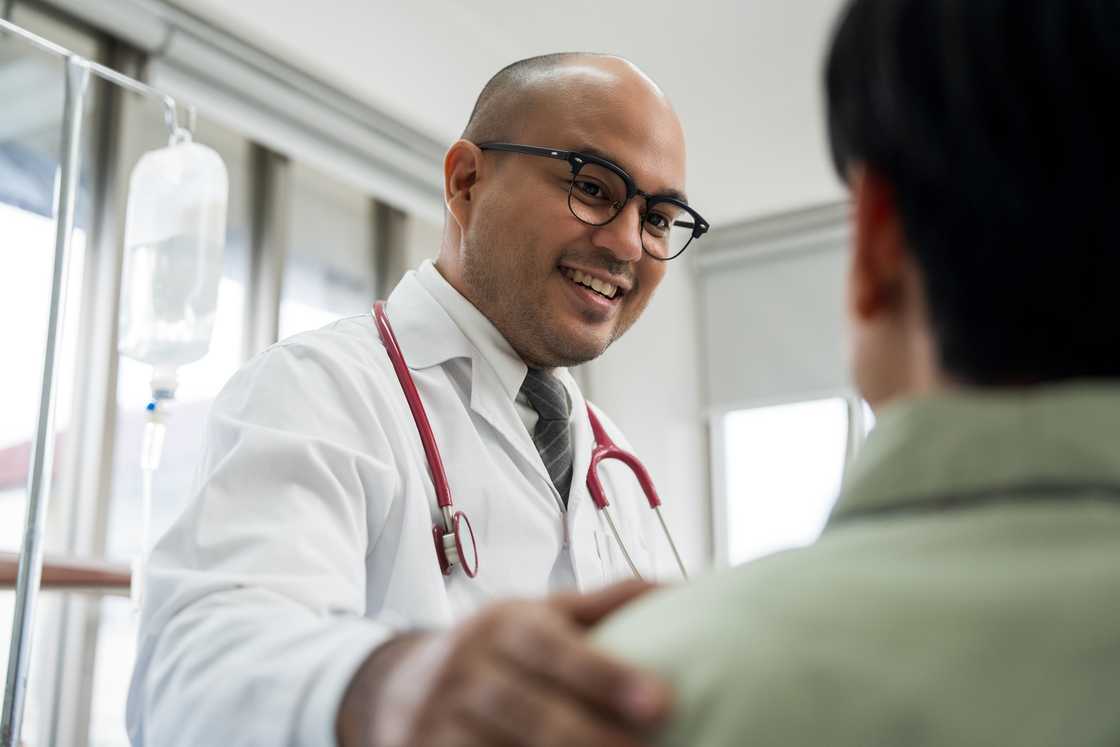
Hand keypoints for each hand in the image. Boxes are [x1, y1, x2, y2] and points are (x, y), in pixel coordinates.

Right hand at [337, 579, 669, 746]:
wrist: (396, 684)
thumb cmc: (495, 649)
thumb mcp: (539, 615)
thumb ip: (605, 605)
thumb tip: (679, 589)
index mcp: (502, 626)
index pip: (553, 648)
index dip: (605, 675)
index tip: (661, 701)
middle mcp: (465, 670)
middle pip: (525, 708)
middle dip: (584, 735)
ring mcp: (437, 722)